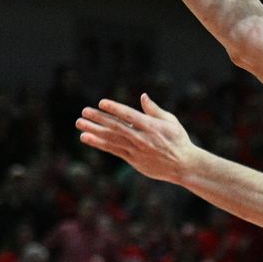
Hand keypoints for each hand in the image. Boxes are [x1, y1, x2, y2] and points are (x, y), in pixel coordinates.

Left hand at [78, 95, 199, 185]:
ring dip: (94, 130)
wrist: (183, 165)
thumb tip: (142, 96)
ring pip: (111, 139)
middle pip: (116, 126)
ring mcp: (136, 150)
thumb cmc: (178, 140)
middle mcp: (142, 138)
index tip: (101, 103)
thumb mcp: (171, 122)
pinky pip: (113, 150)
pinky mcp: (133, 160)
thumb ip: (154, 110)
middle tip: (84, 111)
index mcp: (151, 126)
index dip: (115, 109)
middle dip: (99, 118)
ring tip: (79, 124)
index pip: (129, 116)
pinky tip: (86, 137)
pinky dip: (99, 143)